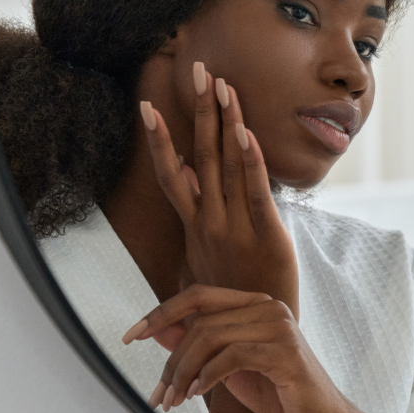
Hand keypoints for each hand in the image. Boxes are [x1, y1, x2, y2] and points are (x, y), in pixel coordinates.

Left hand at [124, 285, 397, 412]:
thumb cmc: (280, 391)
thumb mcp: (229, 368)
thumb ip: (199, 346)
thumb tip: (160, 331)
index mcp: (256, 304)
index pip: (199, 296)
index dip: (162, 312)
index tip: (132, 335)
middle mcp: (269, 307)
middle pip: (200, 321)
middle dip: (171, 361)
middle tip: (161, 393)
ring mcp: (280, 326)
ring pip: (211, 338)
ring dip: (184, 374)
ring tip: (176, 399)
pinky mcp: (285, 352)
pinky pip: (231, 357)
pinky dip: (206, 378)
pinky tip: (198, 395)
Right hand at [140, 61, 298, 315]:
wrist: (250, 342)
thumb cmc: (231, 304)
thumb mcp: (204, 269)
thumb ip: (198, 237)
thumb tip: (194, 213)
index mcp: (194, 227)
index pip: (172, 174)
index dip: (160, 139)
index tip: (148, 106)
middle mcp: (207, 222)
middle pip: (198, 156)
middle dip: (199, 111)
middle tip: (201, 70)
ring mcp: (233, 228)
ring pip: (224, 165)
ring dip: (224, 122)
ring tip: (224, 85)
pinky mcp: (265, 235)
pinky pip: (254, 191)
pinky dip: (249, 161)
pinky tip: (246, 132)